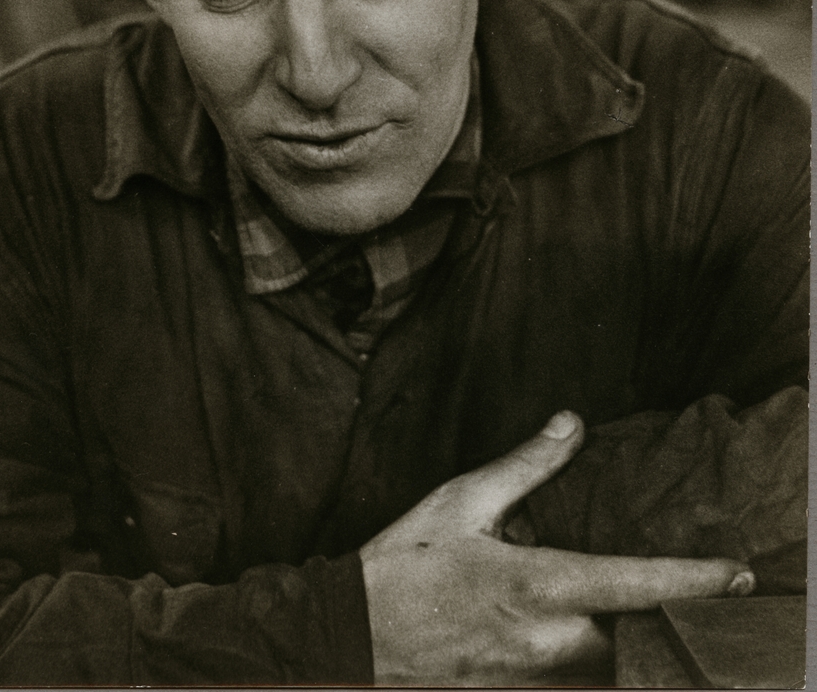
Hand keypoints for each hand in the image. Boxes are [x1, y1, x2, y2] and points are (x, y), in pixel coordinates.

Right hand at [360, 411, 753, 685]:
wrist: (350, 636)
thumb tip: (571, 424)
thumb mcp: (461, 500)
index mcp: (537, 585)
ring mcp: (533, 679)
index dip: (695, 582)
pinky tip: (556, 629)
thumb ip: (526, 466)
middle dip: (656, 617)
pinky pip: (569, 679)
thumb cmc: (404, 564)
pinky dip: (582, 657)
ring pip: (606, 664)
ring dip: (619, 638)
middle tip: (676, 590)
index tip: (739, 576)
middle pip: (633, 637)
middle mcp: (547, 641)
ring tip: (608, 606)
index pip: (636, 584)